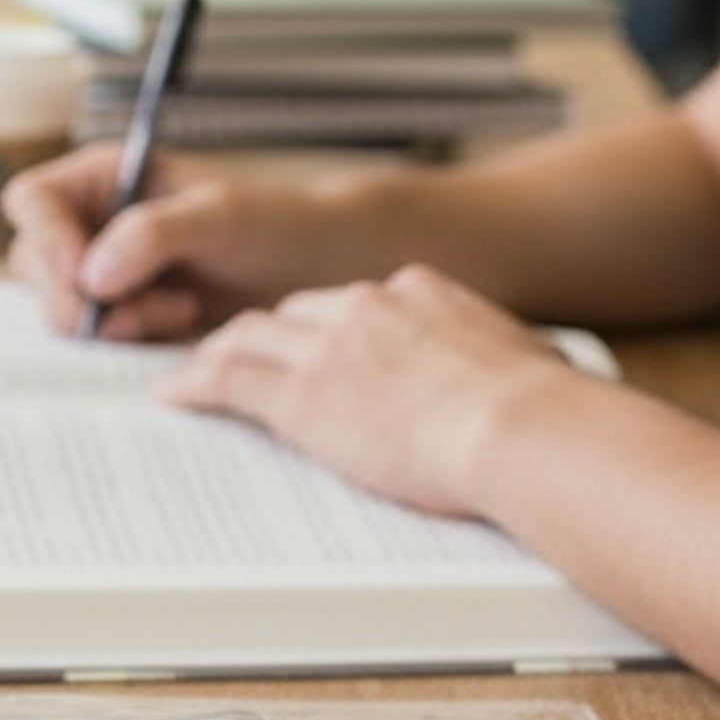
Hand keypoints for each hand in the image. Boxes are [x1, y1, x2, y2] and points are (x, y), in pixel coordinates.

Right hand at [2, 142, 346, 342]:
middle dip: (80, 296)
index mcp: (103, 178)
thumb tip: (92, 274)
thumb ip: (153, 235)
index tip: (87, 276)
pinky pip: (96, 338)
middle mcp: (92, 222)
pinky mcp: (122, 313)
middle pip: (34, 264)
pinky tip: (181, 320)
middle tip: (140, 308)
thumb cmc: (271, 223)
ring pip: (61, 308)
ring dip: (114, 320)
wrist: (310, 269)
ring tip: (178, 307)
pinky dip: (131, 338)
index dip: (48, 241)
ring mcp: (103, 271)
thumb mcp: (219, 216)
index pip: (32, 202)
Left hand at [157, 264, 573, 519]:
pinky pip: (227, 378)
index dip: (331, 325)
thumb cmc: (544, 411)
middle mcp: (366, 306)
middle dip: (272, 335)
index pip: (359, 302)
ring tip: (195, 373)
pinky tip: (173, 396)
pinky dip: (194, 383)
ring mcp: (327, 348)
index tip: (322, 341)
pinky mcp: (301, 394)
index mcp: (422, 294)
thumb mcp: (535, 366)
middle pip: (296, 313)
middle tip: (249, 354)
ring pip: (250, 337)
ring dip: (219, 353)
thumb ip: (517, 364)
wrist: (521, 426)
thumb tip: (545, 379)